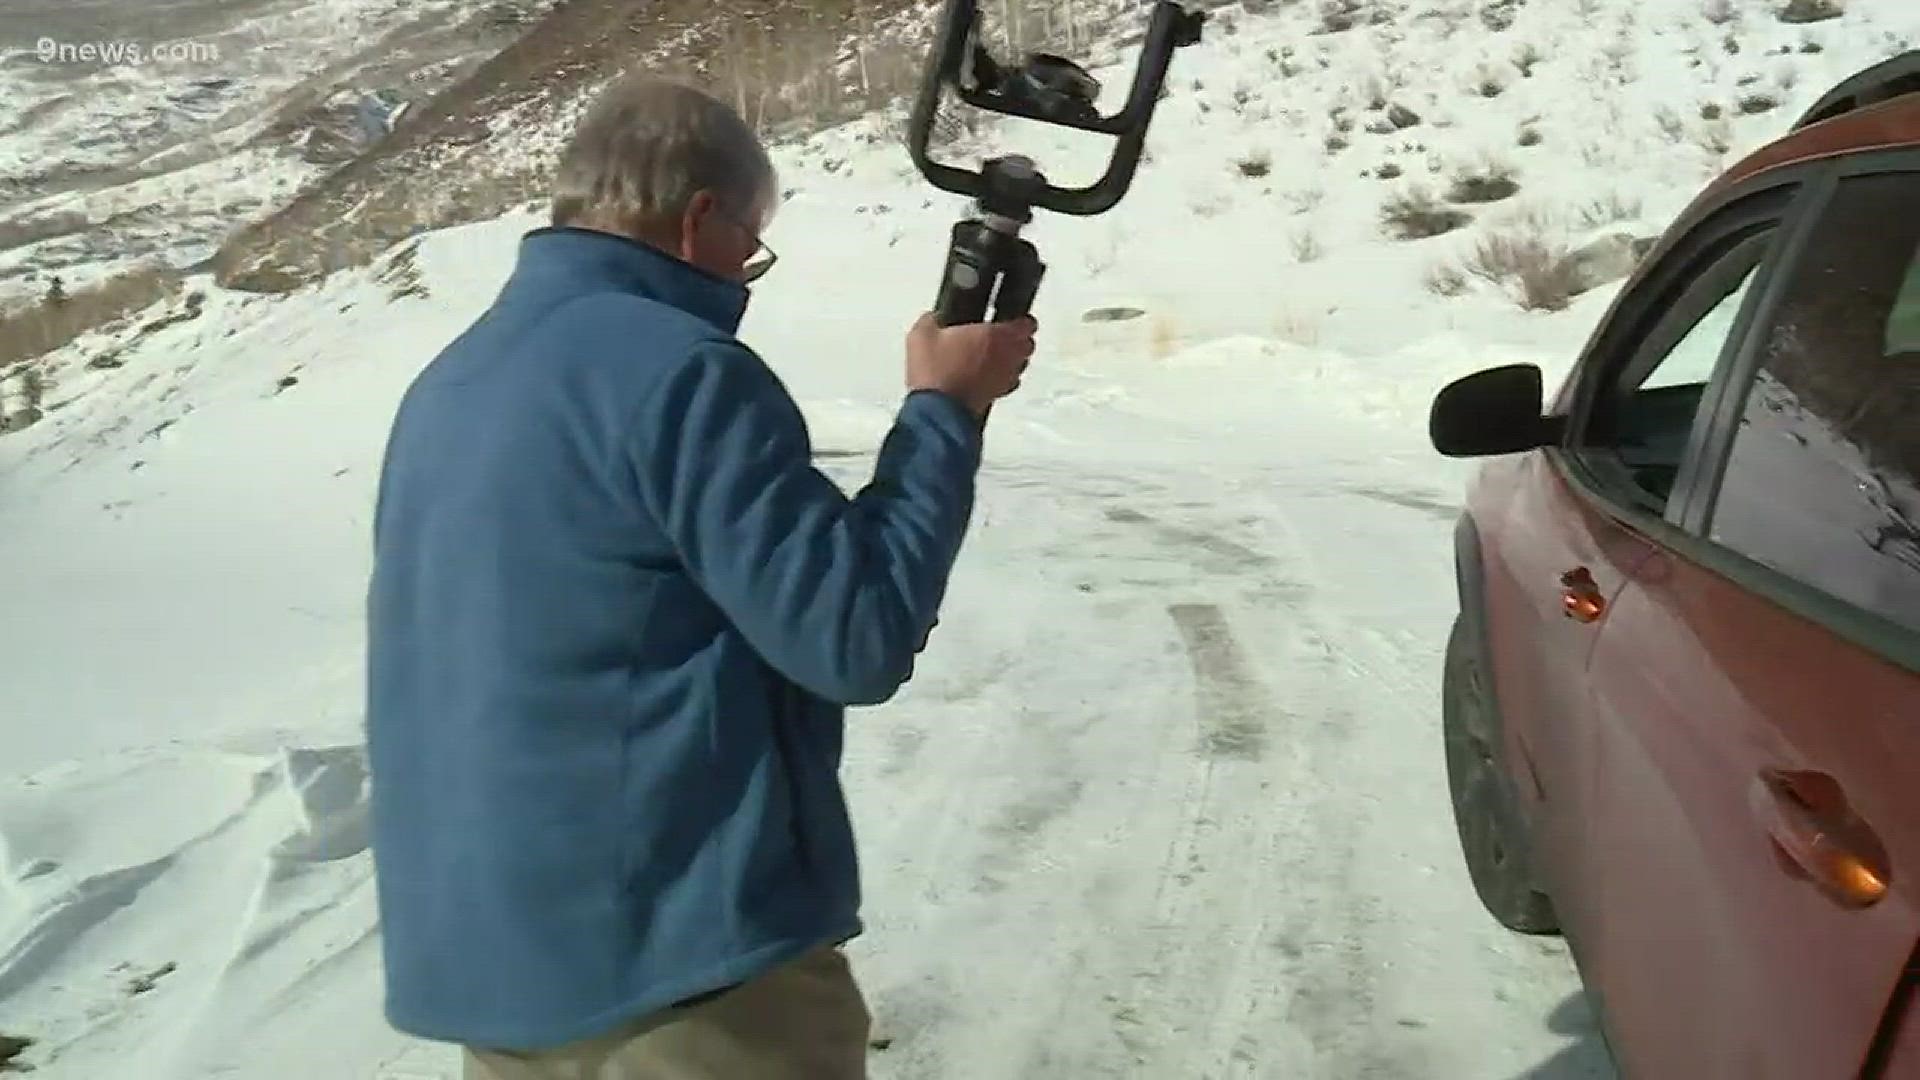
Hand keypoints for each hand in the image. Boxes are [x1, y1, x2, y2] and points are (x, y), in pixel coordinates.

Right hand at [904, 312, 1037, 417]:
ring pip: (1020, 365)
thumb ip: (932, 319)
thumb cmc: (935, 372)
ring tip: (993, 356)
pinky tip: (985, 376)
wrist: (937, 412)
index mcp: (995, 335)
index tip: (1013, 318)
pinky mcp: (997, 397)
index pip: (1026, 324)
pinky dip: (1001, 378)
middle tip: (1003, 336)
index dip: (1021, 320)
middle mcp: (1006, 357)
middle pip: (1027, 346)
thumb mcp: (922, 335)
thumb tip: (933, 318)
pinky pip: (1008, 383)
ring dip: (1011, 359)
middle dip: (1018, 340)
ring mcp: (1004, 379)